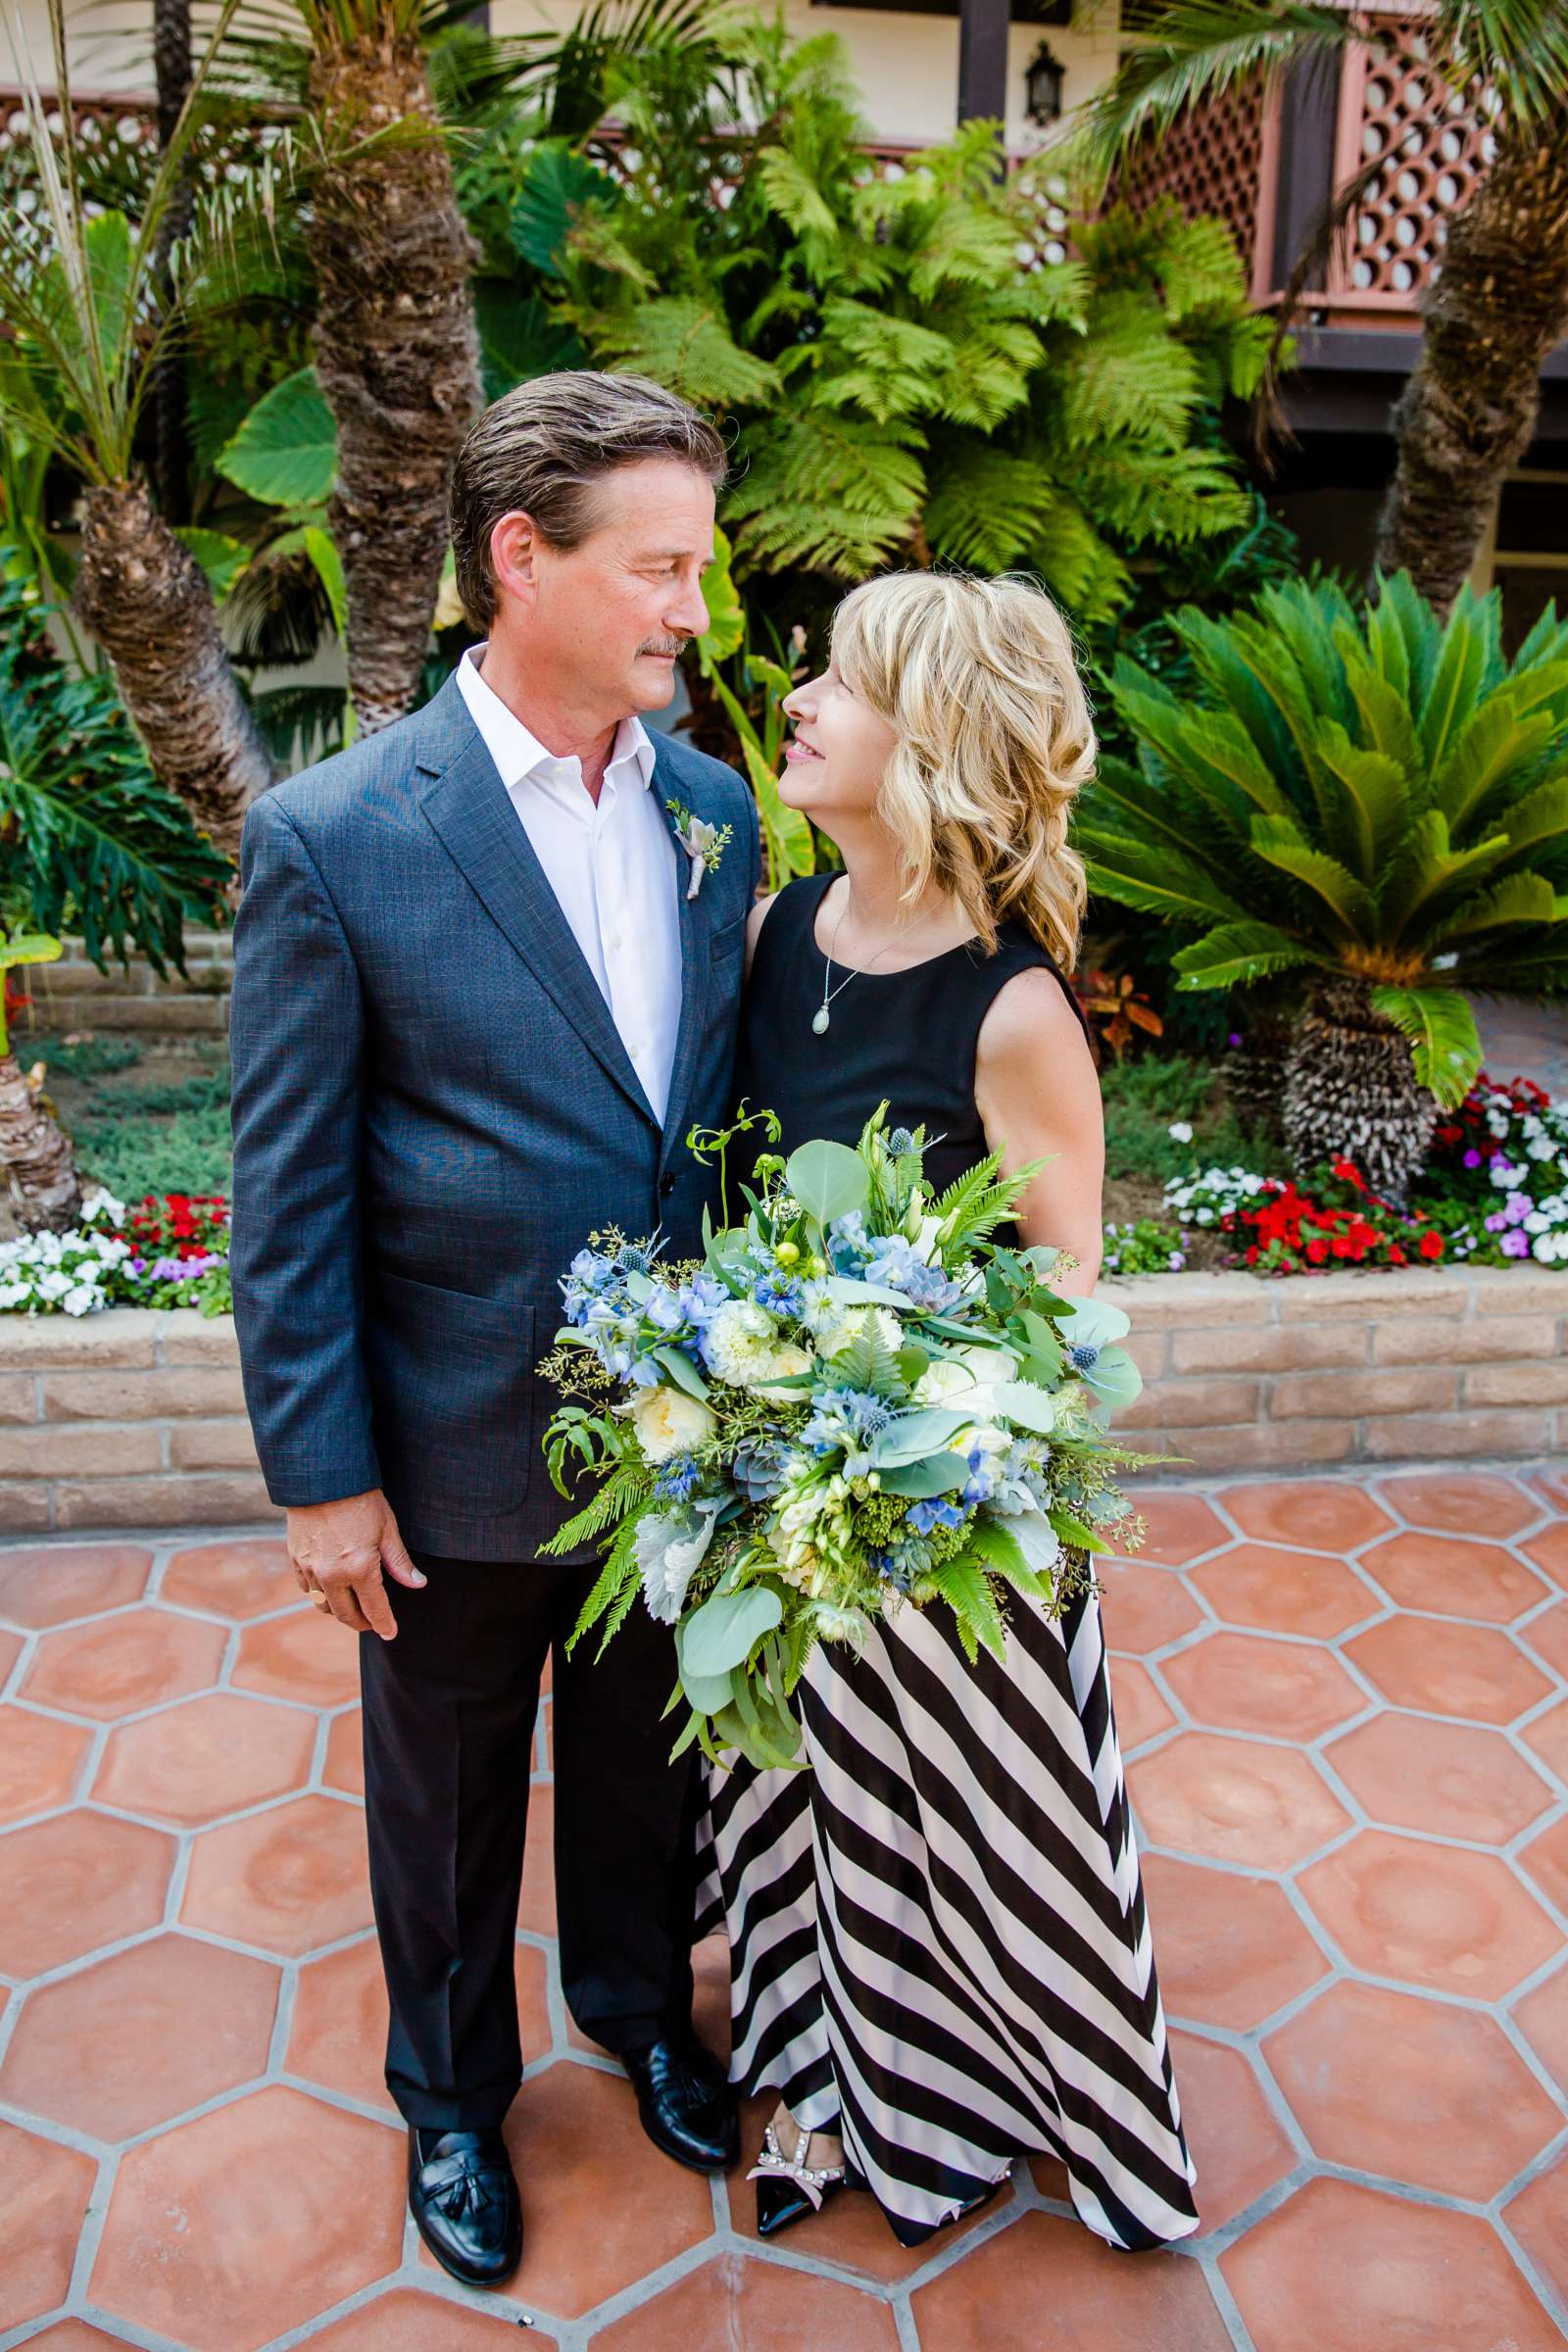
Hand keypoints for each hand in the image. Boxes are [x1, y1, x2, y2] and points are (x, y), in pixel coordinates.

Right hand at [286, 1489, 425, 1639]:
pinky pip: (308, 1589)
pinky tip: (332, 1587)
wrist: (321, 1478)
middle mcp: (332, 1575)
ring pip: (324, 1606)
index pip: (375, 1608)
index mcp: (360, 1568)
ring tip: (353, 1607)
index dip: (384, 1624)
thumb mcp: (387, 1529)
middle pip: (346, 1615)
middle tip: (373, 1623)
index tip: (390, 1634)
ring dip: (340, 1611)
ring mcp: (311, 1569)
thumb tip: (417, 1583)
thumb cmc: (360, 1500)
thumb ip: (400, 1562)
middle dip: (362, 1623)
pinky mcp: (296, 1560)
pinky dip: (321, 1594)